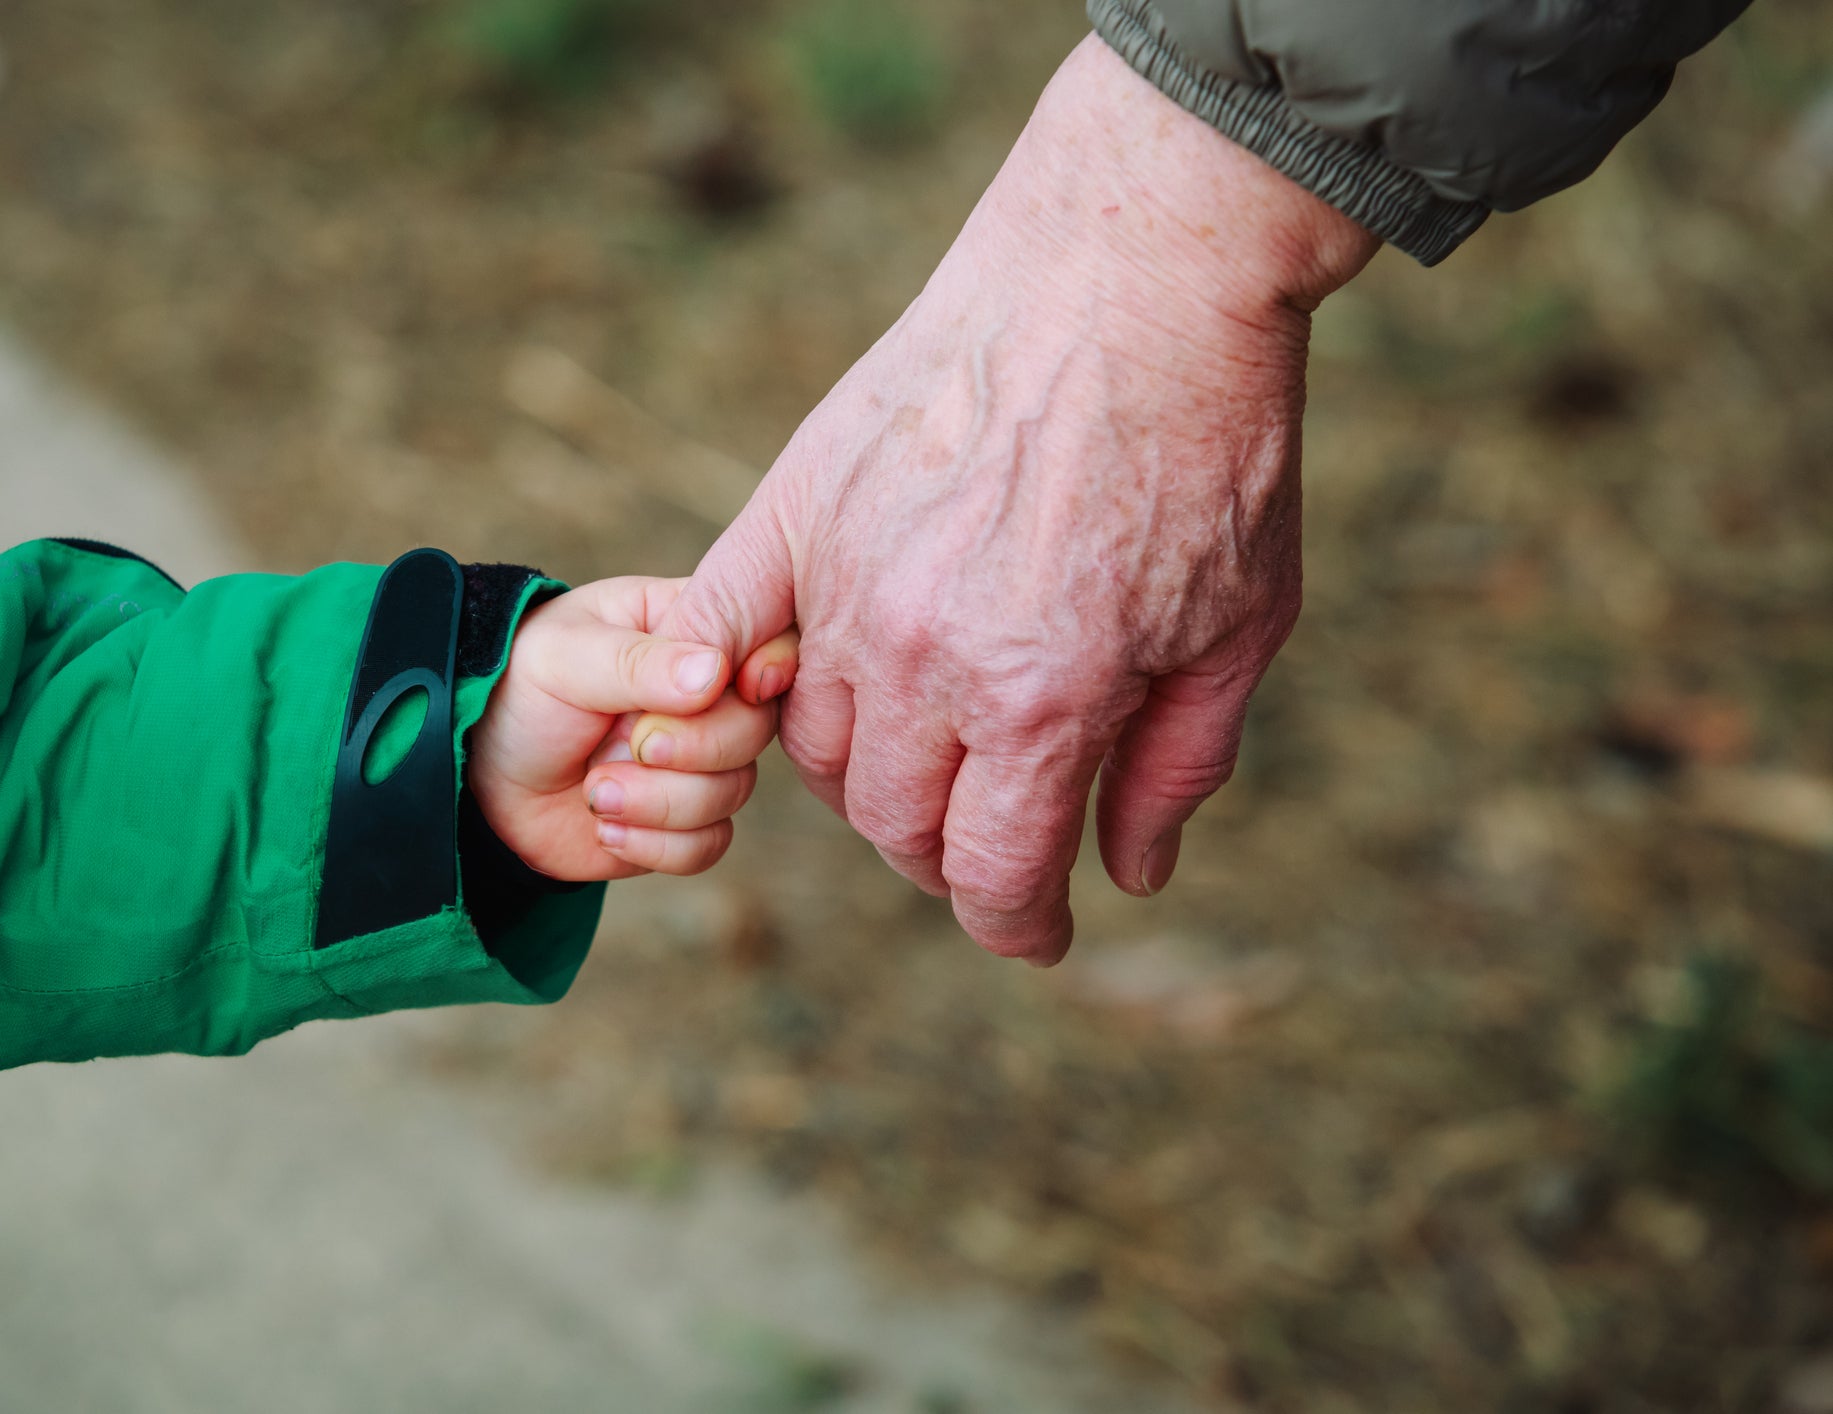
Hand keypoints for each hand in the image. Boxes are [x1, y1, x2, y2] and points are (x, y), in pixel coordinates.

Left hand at [466, 576, 796, 881]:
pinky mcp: (681, 821)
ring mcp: (697, 760)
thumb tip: (716, 673)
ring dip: (660, 802)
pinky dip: (656, 845)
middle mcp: (706, 695)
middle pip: (755, 727)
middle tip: (625, 745)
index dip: (768, 668)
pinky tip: (605, 825)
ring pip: (733, 792)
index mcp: (691, 629)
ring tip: (594, 789)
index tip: (739, 686)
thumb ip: (638, 663)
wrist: (473, 774)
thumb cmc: (516, 688)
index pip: (768, 641)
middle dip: (692, 749)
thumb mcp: (565, 657)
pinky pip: (709, 844)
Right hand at [670, 36, 1379, 962]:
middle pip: (890, 826)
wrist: (1134, 273)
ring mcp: (846, 582)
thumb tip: (1126, 877)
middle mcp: (924, 658)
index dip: (1017, 927)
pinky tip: (763, 694)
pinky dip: (734, 682)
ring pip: (809, 747)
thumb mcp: (1242, 628)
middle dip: (947, 859)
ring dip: (867, 777)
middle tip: (989, 841)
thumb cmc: (1212, 448)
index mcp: (1040, 702)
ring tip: (921, 752)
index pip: (988, 875)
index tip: (1037, 931)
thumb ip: (1175, 770)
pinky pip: (721, 631)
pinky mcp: (798, 510)